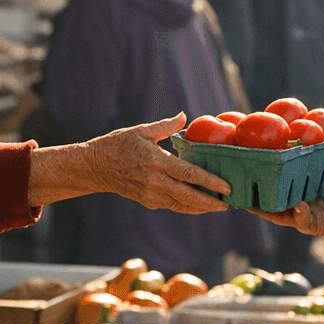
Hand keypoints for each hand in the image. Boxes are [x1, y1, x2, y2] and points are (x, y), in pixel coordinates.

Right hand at [28, 113, 231, 212]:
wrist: (95, 167)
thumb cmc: (117, 145)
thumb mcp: (141, 131)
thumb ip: (165, 126)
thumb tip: (184, 116)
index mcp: (156, 161)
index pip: (188, 174)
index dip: (209, 181)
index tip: (226, 186)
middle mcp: (155, 181)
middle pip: (188, 196)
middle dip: (210, 202)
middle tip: (229, 203)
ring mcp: (150, 194)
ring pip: (182, 204)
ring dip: (201, 207)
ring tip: (219, 206)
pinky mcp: (147, 201)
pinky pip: (172, 205)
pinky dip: (187, 206)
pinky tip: (199, 205)